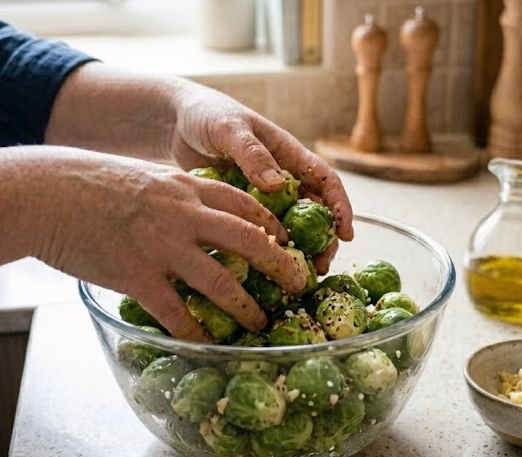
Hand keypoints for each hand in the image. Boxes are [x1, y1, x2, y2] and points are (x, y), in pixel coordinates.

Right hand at [33, 151, 305, 341]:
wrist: (41, 193)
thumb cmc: (87, 182)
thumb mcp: (143, 176)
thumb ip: (173, 195)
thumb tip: (192, 212)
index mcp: (185, 187)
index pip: (245, 203)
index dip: (272, 224)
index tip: (286, 241)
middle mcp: (183, 214)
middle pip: (249, 239)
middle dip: (280, 264)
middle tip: (297, 283)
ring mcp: (161, 246)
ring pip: (221, 281)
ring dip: (246, 306)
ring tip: (261, 321)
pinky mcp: (136, 275)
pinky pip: (176, 312)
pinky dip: (195, 332)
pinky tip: (205, 345)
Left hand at [164, 83, 352, 272]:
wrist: (175, 123)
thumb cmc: (208, 115)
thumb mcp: (231, 129)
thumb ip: (252, 153)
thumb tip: (278, 184)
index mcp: (288, 154)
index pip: (326, 180)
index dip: (341, 206)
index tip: (346, 233)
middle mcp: (282, 177)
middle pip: (314, 212)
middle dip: (323, 240)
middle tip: (320, 267)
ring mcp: (262, 195)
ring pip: (289, 226)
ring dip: (297, 251)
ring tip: (296, 276)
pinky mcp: (242, 209)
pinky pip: (258, 231)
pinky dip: (265, 250)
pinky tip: (261, 271)